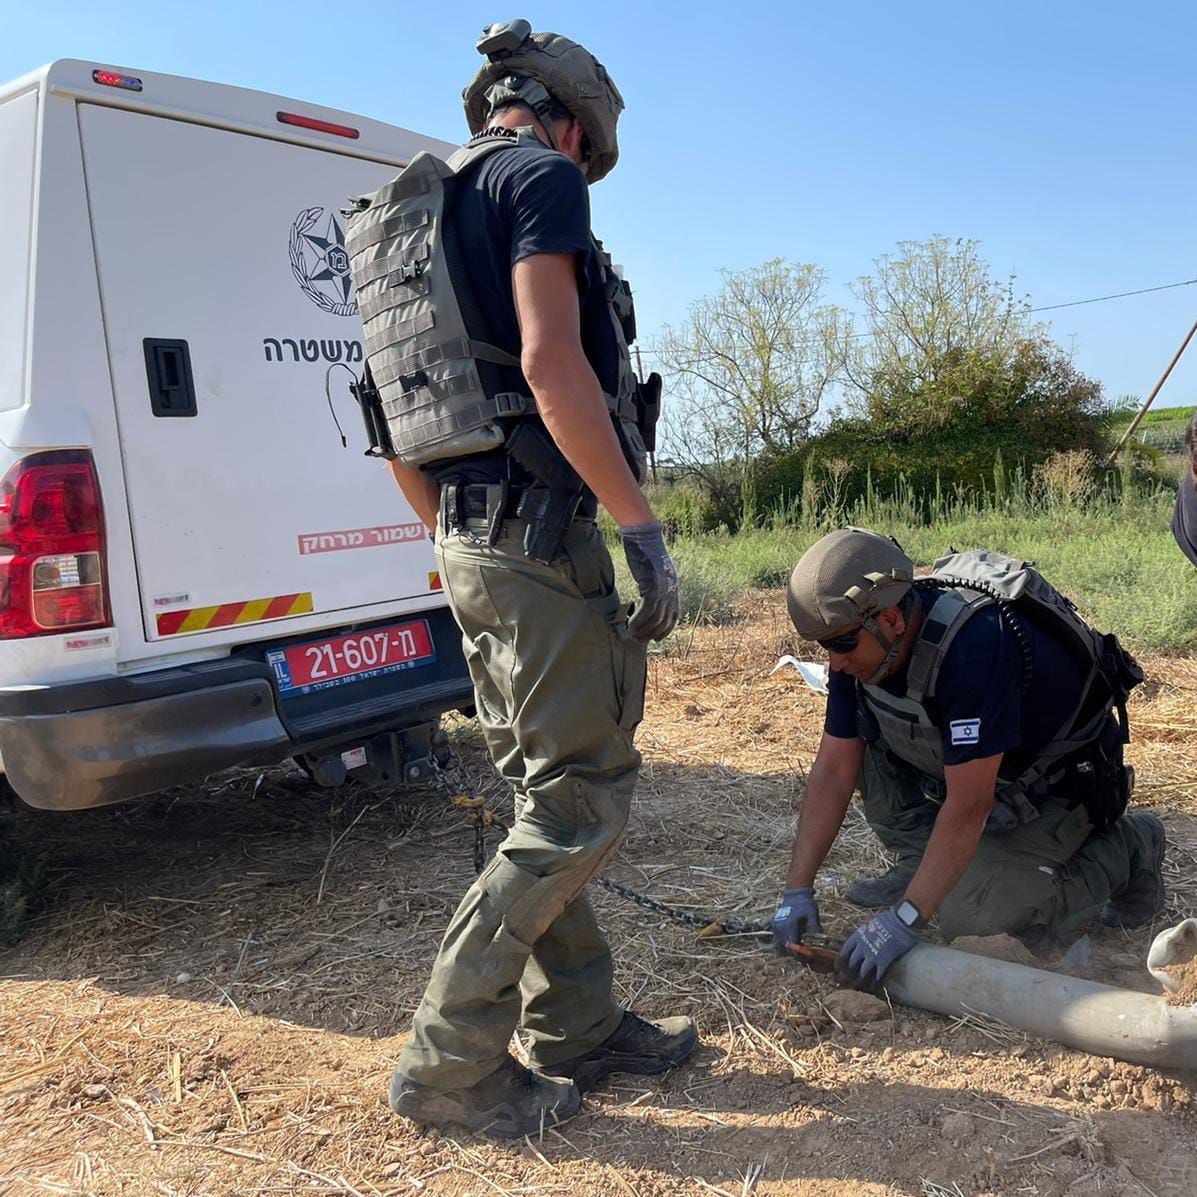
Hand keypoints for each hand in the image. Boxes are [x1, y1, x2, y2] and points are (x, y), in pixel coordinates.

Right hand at [620, 523, 680, 641]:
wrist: (643, 536)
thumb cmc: (645, 552)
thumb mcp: (654, 571)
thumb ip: (655, 584)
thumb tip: (647, 596)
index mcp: (674, 587)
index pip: (673, 616)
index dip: (665, 630)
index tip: (655, 638)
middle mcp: (671, 590)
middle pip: (664, 621)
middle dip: (651, 634)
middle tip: (638, 641)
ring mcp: (663, 588)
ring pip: (655, 618)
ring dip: (642, 630)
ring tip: (630, 635)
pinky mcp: (652, 585)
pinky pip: (646, 610)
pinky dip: (637, 621)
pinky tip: (629, 625)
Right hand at [771, 886, 821, 951]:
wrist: (795, 894)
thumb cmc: (805, 904)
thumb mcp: (812, 914)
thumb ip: (814, 927)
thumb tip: (818, 940)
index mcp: (789, 925)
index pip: (793, 946)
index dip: (800, 954)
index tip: (807, 957)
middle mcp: (780, 927)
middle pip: (786, 948)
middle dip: (795, 953)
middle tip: (805, 954)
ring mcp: (776, 926)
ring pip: (781, 945)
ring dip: (790, 948)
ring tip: (800, 948)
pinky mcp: (774, 925)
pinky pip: (778, 939)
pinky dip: (785, 942)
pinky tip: (794, 941)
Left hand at [836, 907, 918, 991]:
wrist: (900, 921)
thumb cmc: (887, 920)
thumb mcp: (869, 924)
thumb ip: (863, 934)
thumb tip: (860, 939)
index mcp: (857, 936)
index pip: (844, 951)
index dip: (840, 961)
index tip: (839, 968)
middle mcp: (862, 947)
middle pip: (851, 963)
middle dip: (848, 973)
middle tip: (847, 980)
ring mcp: (872, 955)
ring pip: (862, 972)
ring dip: (861, 980)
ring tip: (860, 986)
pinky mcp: (884, 961)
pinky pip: (877, 975)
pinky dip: (875, 982)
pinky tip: (875, 986)